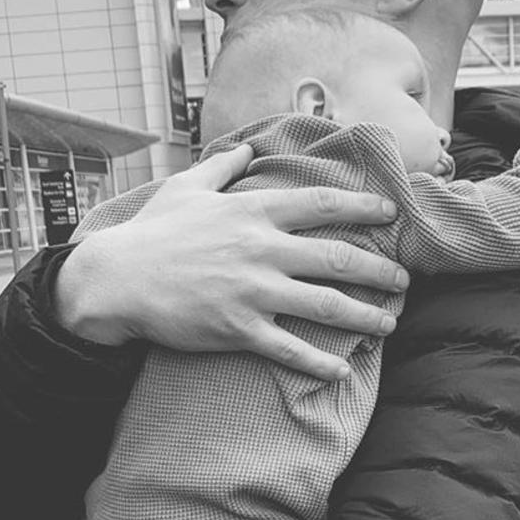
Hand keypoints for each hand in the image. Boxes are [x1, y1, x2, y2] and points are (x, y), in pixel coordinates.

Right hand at [55, 144, 408, 380]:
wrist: (114, 281)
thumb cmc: (151, 233)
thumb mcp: (186, 188)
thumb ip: (223, 167)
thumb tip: (246, 149)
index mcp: (252, 212)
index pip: (321, 204)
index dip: (361, 207)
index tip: (390, 213)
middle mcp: (260, 249)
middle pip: (336, 258)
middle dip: (379, 269)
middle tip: (405, 279)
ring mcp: (251, 291)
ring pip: (323, 304)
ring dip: (364, 315)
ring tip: (390, 322)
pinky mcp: (236, 328)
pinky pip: (288, 349)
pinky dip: (318, 362)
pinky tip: (342, 369)